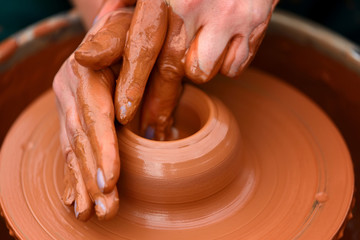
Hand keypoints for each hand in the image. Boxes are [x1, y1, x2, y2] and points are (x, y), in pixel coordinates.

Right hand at [53, 8, 132, 220]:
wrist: (120, 29)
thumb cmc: (132, 31)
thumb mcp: (125, 30)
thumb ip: (108, 45)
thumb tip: (83, 59)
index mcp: (84, 73)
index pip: (93, 116)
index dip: (102, 148)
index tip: (110, 180)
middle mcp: (70, 92)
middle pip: (80, 140)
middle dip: (92, 177)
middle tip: (106, 209)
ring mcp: (69, 106)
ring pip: (73, 150)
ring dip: (83, 184)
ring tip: (92, 213)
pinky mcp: (73, 117)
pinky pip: (70, 149)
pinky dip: (74, 176)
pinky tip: (77, 200)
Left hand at [139, 0, 278, 139]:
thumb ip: (125, 1)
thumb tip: (101, 30)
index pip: (143, 45)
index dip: (133, 83)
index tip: (125, 113)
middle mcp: (198, 3)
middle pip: (173, 70)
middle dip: (160, 102)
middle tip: (150, 125)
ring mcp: (231, 17)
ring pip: (203, 73)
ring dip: (195, 69)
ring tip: (196, 49)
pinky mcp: (256, 27)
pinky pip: (233, 68)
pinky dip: (224, 63)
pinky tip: (221, 44)